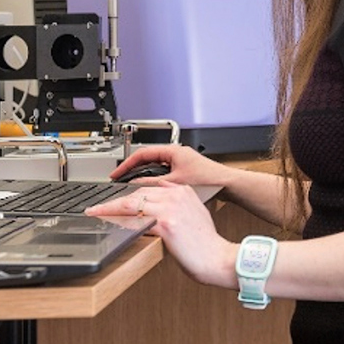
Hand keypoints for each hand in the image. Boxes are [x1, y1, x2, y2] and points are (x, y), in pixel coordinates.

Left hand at [86, 180, 236, 287]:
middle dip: (115, 201)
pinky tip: (108, 222)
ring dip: (109, 208)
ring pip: (131, 203)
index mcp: (183, 191)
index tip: (115, 200)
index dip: (128, 193)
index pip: (148, 187)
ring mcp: (171, 208)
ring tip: (96, 212)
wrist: (217, 258)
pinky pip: (135, 219)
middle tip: (99, 208)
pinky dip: (118, 220)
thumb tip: (155, 207)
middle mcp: (176, 195)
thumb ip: (176, 206)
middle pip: (136, 193)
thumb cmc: (205, 244)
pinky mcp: (166, 223)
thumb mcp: (194, 215)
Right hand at [110, 144, 228, 186]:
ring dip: (144, 176)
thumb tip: (135, 184)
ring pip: (155, 168)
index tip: (116, 173)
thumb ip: (152, 182)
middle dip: (133, 169)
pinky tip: (150, 192)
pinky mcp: (185, 172)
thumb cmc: (208, 180)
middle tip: (120, 180)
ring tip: (132, 186)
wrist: (227, 185)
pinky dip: (154, 181)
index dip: (126, 164)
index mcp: (172, 151)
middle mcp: (176, 154)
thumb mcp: (173, 182)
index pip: (142, 154)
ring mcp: (180, 163)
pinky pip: (163, 174)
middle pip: (147, 160)